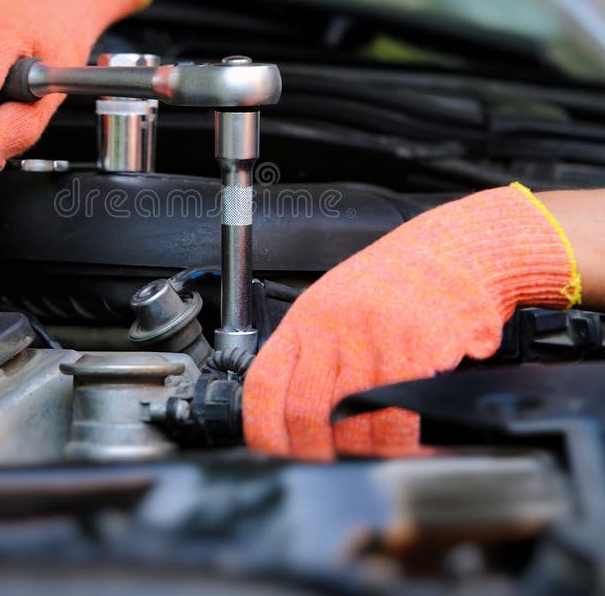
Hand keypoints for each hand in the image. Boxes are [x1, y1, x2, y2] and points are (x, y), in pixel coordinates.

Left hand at [243, 184, 579, 459]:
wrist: (454, 250)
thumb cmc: (395, 281)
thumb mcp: (336, 305)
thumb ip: (312, 354)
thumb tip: (288, 413)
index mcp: (306, 319)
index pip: (263, 384)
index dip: (263, 430)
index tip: (273, 452)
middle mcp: (333, 327)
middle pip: (304, 411)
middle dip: (312, 454)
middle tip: (328, 466)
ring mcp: (373, 337)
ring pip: (353, 421)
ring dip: (362, 452)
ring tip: (372, 456)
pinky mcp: (416, 348)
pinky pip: (400, 415)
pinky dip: (402, 444)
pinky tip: (408, 446)